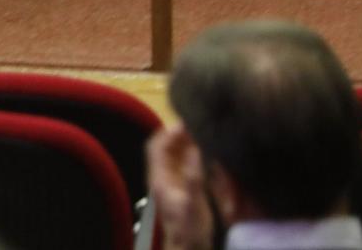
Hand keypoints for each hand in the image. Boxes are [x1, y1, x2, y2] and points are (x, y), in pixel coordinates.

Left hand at [146, 123, 216, 249]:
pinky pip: (183, 164)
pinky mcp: (182, 187)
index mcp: (159, 178)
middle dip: (177, 134)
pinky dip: (191, 154)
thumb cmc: (190, 229)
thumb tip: (195, 151)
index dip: (169, 133)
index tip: (187, 124)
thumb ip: (193, 179)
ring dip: (185, 143)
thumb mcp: (193, 204)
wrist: (188, 248)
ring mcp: (171, 181)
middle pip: (164, 147)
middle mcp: (162, 176)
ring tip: (203, 133)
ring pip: (174, 154)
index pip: (156, 146)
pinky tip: (205, 151)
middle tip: (197, 126)